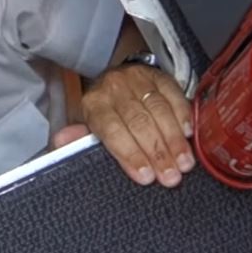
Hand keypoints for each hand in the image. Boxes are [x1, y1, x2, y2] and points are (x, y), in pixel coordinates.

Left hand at [78, 64, 194, 186]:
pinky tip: (189, 134)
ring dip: (173, 139)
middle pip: (138, 121)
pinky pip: (175, 94)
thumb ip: (78, 139)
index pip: (111, 128)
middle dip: (156, 152)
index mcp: (94, 103)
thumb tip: (62, 143)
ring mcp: (139, 79)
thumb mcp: (88, 128)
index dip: (128, 153)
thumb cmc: (107, 115)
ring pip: (158, 109)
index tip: (145, 176)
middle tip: (170, 176)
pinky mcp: (161, 76)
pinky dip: (183, 114)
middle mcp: (114, 87)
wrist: (119, 80)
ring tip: (184, 163)